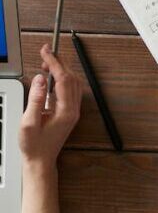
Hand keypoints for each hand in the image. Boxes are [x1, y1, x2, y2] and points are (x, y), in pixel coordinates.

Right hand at [19, 45, 80, 171]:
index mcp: (66, 111)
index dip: (55, 62)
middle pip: (71, 78)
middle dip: (59, 63)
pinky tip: (52, 77)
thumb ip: (35, 99)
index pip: (63, 79)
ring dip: (62, 70)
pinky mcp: (71, 111)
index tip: (46, 51)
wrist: (41, 161)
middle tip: (45, 52)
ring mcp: (74, 110)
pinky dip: (64, 78)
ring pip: (74, 82)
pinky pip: (72, 89)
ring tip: (46, 64)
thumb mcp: (28, 123)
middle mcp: (74, 109)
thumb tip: (39, 79)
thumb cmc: (34, 146)